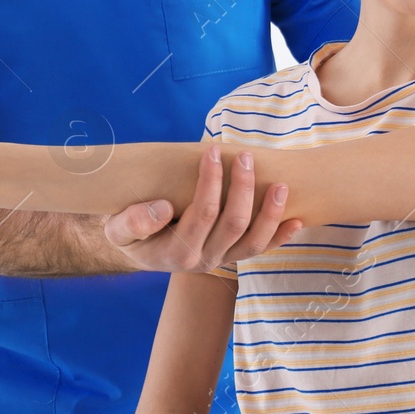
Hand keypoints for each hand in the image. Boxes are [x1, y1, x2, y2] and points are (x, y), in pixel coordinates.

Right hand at [102, 141, 304, 272]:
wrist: (139, 250)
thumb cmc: (129, 231)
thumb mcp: (117, 228)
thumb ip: (132, 222)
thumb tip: (161, 208)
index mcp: (176, 253)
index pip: (201, 214)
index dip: (211, 182)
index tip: (212, 152)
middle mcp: (203, 261)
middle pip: (232, 224)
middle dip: (242, 188)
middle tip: (244, 156)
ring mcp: (221, 260)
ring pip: (253, 242)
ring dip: (270, 214)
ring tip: (281, 186)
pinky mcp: (233, 257)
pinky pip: (260, 250)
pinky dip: (280, 236)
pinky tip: (298, 221)